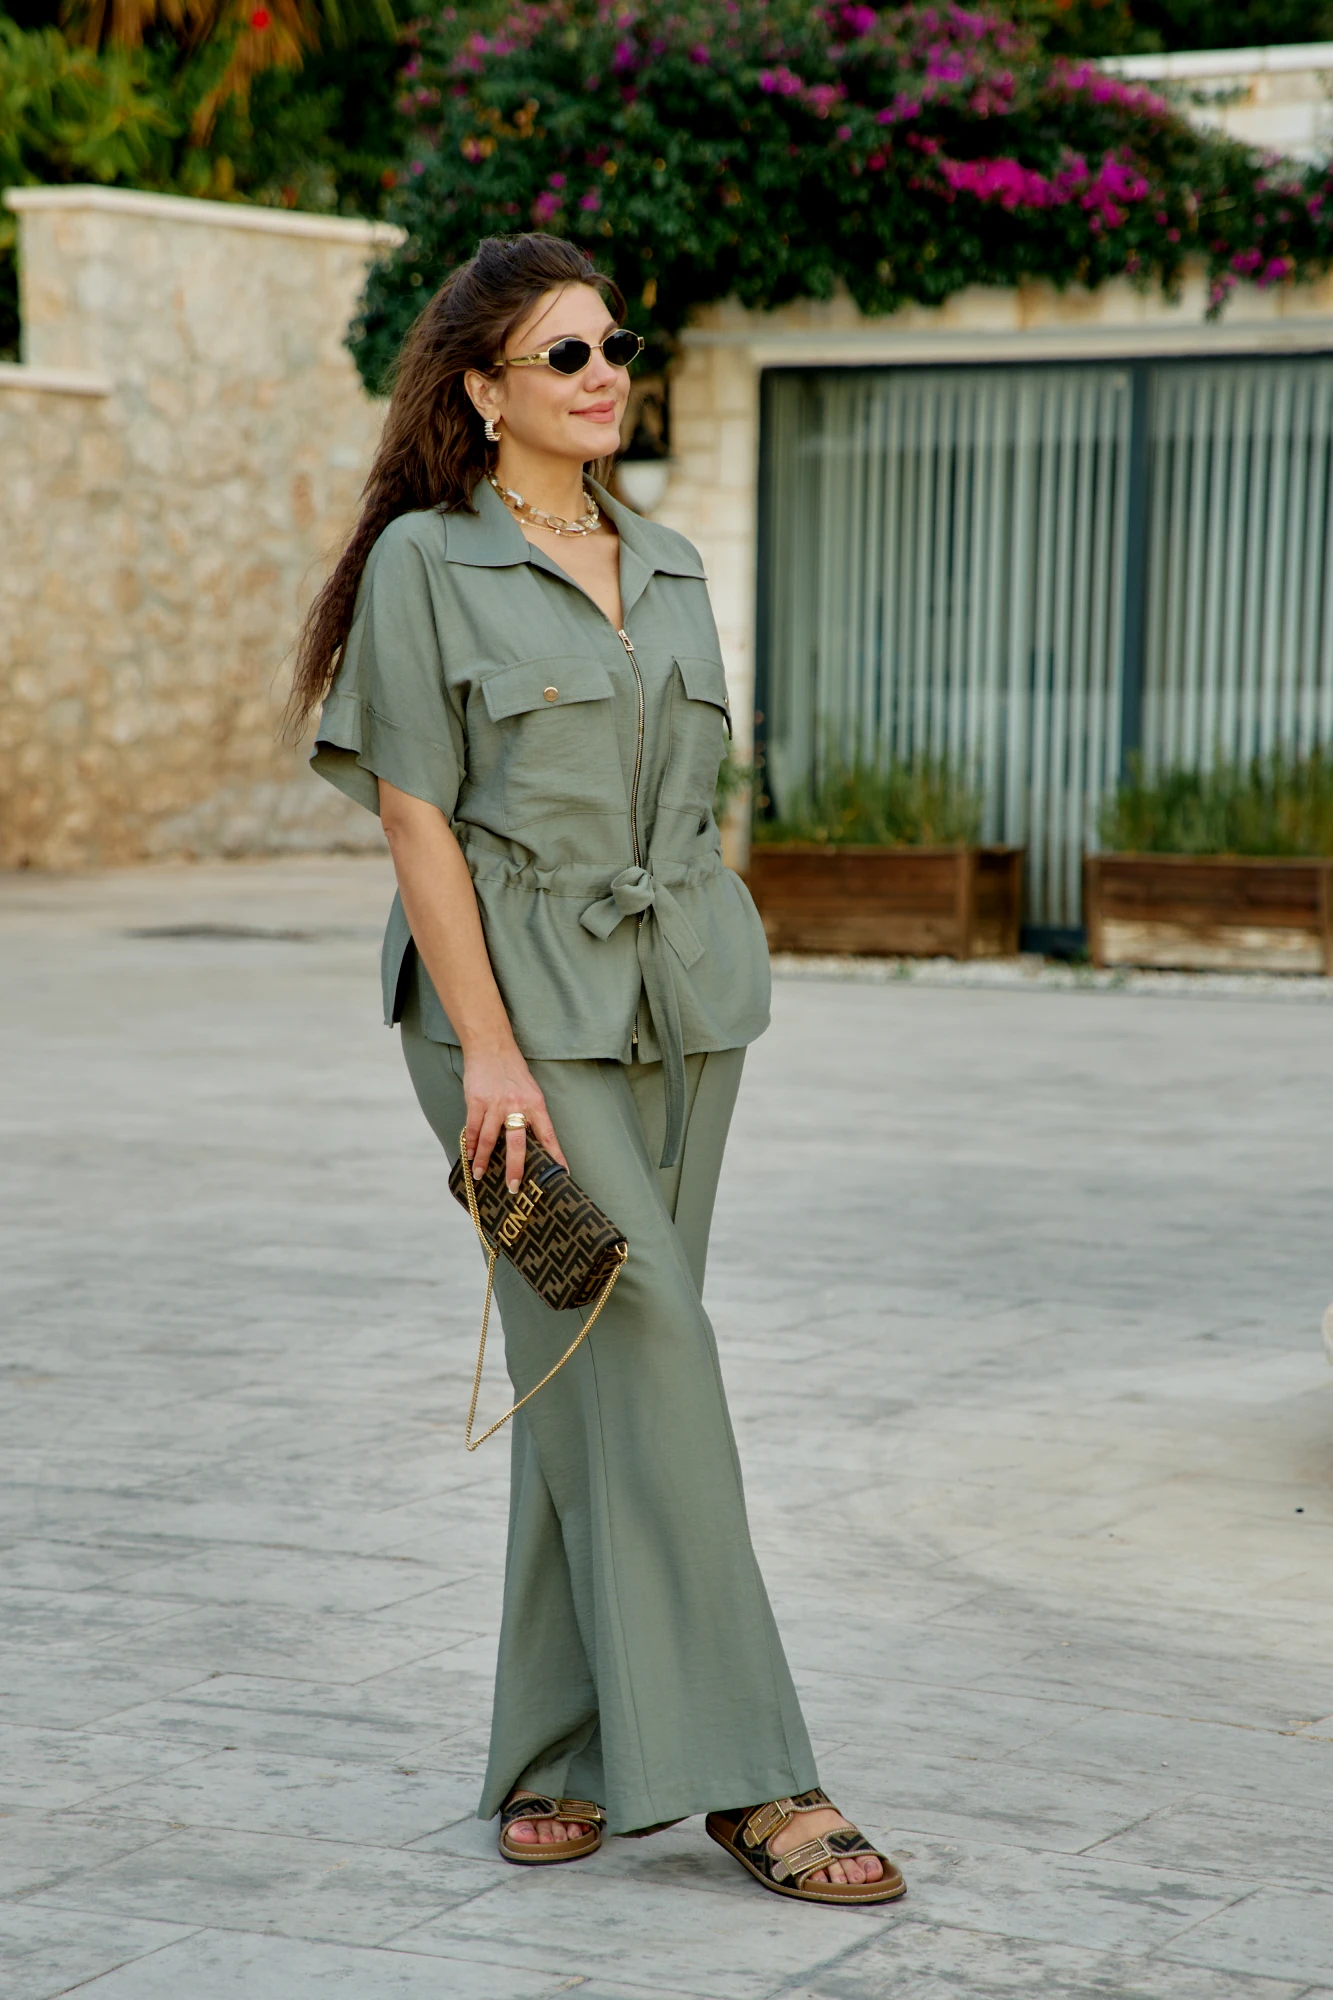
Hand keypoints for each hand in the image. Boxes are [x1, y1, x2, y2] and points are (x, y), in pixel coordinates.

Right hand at [463, 1046, 566, 1192]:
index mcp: (536, 1104)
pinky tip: (469, 1156)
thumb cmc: (512, 1071)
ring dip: (483, 1161)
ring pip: (488, 1140)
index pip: (548, 1135)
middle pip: (517, 1144)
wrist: (491, 1046)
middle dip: (515, 1168)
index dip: (555, 1155)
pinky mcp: (476, 1101)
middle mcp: (517, 1106)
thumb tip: (532, 1142)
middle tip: (514, 1187)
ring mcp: (495, 1104)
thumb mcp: (530, 1091)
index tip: (561, 1173)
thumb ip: (532, 1114)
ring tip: (480, 1176)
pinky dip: (470, 1145)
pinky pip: (472, 1129)